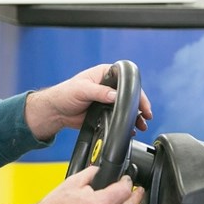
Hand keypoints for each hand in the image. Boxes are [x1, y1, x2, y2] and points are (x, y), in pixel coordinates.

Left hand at [24, 64, 151, 140]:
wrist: (56, 112)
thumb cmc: (65, 94)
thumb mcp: (82, 89)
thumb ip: (99, 92)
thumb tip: (114, 95)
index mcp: (104, 74)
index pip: (125, 79)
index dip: (135, 89)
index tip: (141, 101)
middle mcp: (109, 86)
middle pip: (130, 94)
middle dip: (139, 105)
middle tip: (146, 115)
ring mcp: (108, 100)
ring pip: (127, 107)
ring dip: (135, 116)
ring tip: (141, 125)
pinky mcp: (106, 112)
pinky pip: (119, 118)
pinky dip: (126, 123)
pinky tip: (131, 130)